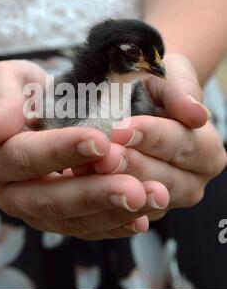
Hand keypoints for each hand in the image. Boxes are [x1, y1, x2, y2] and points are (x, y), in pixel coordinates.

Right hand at [0, 60, 169, 238]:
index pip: (25, 158)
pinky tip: (145, 216)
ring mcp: (38, 211)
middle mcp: (13, 193)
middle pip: (50, 200)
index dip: (60, 151)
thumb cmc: (19, 93)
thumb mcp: (5, 82)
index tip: (101, 141)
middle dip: (94, 194)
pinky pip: (89, 228)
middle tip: (134, 189)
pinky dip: (117, 224)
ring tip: (154, 198)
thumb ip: (1, 103)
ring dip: (116, 212)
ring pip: (75, 220)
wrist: (28, 115)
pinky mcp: (62, 219)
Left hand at [73, 54, 226, 219]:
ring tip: (86, 168)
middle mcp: (191, 180)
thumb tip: (197, 113)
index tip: (122, 130)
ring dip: (113, 185)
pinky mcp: (140, 209)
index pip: (181, 144)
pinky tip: (83, 186)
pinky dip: (103, 201)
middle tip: (102, 155)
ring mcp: (165, 199)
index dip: (152, 137)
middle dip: (130, 165)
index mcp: (206, 150)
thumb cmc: (155, 84)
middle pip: (163, 178)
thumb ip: (181, 90)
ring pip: (142, 199)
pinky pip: (122, 213)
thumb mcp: (170, 75)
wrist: (135, 100)